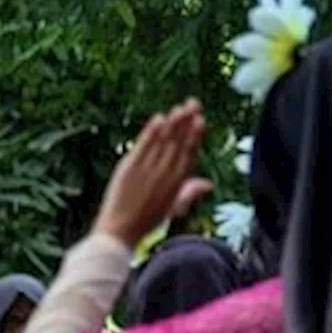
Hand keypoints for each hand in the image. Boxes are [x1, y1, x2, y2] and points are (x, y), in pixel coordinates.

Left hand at [93, 99, 209, 248]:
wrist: (122, 229)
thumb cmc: (147, 220)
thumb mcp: (174, 207)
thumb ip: (191, 191)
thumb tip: (209, 183)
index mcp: (177, 183)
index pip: (189, 153)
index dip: (195, 136)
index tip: (201, 120)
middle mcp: (165, 173)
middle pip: (179, 142)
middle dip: (187, 121)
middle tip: (194, 103)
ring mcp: (148, 169)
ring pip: (164, 140)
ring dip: (173, 122)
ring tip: (180, 106)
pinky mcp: (131, 166)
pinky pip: (144, 145)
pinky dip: (152, 131)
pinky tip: (159, 118)